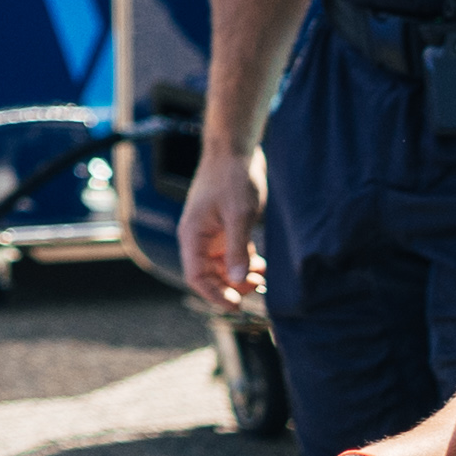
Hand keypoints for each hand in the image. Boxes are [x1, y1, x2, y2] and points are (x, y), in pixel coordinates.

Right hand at [180, 142, 265, 311]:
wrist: (235, 149)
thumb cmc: (233, 177)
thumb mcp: (239, 214)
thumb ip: (237, 249)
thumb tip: (237, 279)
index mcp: (193, 235)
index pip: (196, 276)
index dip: (214, 294)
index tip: (235, 306)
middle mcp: (198, 238)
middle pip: (208, 275)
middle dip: (230, 287)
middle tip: (256, 290)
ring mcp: (212, 233)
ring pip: (222, 267)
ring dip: (239, 277)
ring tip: (262, 278)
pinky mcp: (225, 227)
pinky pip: (231, 255)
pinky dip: (244, 264)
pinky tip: (261, 266)